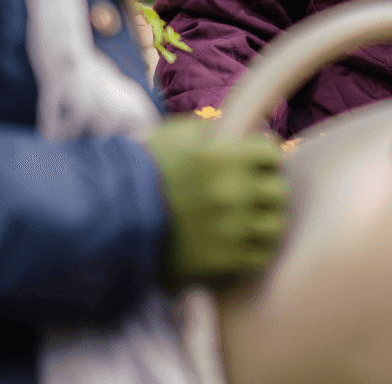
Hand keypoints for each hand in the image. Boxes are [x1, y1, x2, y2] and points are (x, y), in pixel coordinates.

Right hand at [145, 116, 287, 289]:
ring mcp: (230, 228)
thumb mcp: (179, 135)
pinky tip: (241, 244)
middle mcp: (232, 191)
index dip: (263, 157)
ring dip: (265, 221)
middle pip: (277, 189)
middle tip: (253, 193)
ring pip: (275, 225)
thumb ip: (216, 130)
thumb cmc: (146, 170)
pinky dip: (255, 251)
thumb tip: (244, 131)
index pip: (271, 153)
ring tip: (251, 220)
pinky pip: (259, 256)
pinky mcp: (222, 261)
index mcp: (224, 156)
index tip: (254, 164)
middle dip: (266, 188)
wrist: (114, 219)